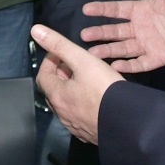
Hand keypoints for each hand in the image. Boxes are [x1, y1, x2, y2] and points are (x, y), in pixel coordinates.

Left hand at [34, 23, 122, 144]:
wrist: (129, 121)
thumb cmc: (105, 90)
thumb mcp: (83, 60)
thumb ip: (59, 45)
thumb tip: (36, 30)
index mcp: (56, 96)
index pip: (43, 75)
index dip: (50, 61)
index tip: (62, 54)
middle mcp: (62, 114)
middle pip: (54, 90)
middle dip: (60, 75)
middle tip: (74, 64)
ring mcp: (75, 126)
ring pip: (67, 104)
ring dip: (71, 90)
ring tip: (86, 79)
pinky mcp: (89, 133)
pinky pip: (80, 116)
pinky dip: (82, 104)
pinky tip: (95, 99)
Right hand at [81, 0, 164, 72]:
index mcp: (143, 9)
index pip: (116, 10)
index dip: (101, 9)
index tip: (86, 9)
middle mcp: (142, 27)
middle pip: (115, 31)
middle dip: (99, 33)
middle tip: (84, 35)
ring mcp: (149, 43)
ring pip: (123, 48)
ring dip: (108, 51)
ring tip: (92, 53)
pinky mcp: (159, 57)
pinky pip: (140, 63)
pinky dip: (128, 66)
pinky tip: (115, 66)